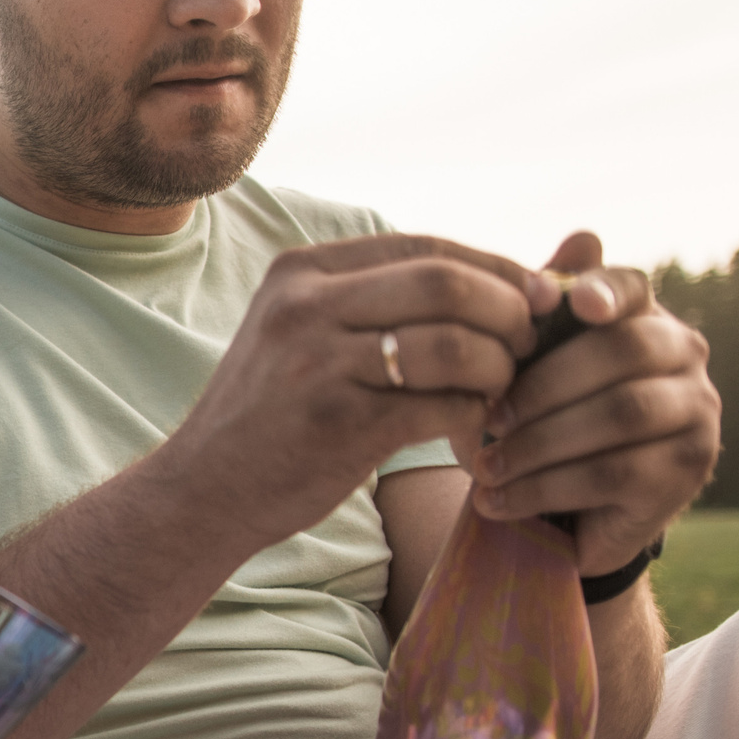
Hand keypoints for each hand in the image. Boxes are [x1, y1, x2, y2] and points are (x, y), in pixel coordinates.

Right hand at [168, 233, 542, 553]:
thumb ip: (378, 301)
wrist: (202, 491)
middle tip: (528, 348)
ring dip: (498, 370)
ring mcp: (318, 366)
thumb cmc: (275, 414)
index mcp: (300, 273)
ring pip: (454, 344)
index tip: (537, 299)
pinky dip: (474, 417)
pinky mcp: (339, 425)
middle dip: (509, 314)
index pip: (427, 247)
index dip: (497, 269)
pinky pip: (443, 405)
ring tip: (498, 392)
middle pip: (447, 284)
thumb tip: (506, 280)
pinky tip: (469, 432)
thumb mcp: (305, 334)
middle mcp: (304, 308)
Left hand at [468, 233, 720, 572]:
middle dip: (544, 384)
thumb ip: (541, 310)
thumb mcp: (522, 367)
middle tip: (487, 417)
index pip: (632, 287)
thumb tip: (581, 237)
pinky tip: (496, 500)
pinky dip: (544, 487)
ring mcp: (696, 414)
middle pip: (624, 350)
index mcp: (645, 319)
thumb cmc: (536, 421)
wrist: (558, 511)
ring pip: (621, 414)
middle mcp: (685, 357)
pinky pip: (613, 473)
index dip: (600, 289)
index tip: (559, 302)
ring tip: (483, 467)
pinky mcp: (685, 473)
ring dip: (539, 442)